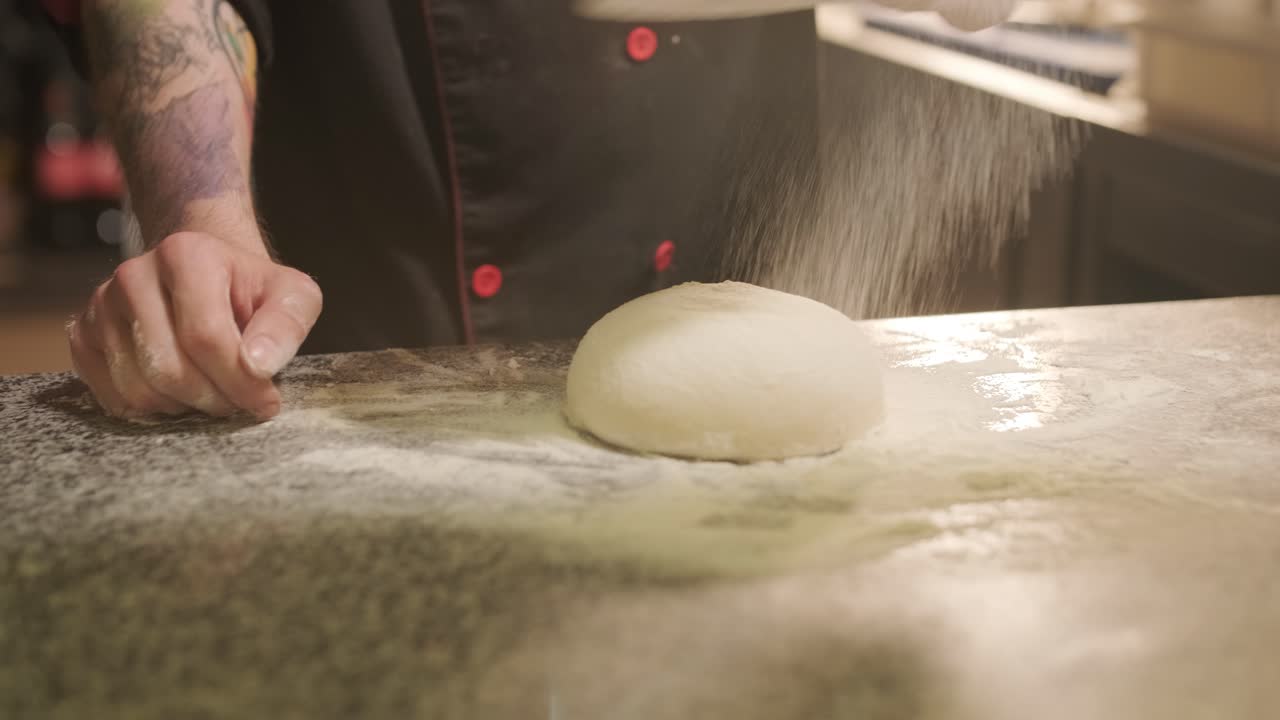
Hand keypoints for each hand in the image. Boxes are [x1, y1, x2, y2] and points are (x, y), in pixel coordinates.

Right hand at [67, 231, 322, 419]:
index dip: (240, 382)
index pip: (205, 338)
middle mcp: (133, 275)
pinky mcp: (83, 335)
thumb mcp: (291, 295)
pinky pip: (113, 396)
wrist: (207, 275)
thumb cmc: (251, 289)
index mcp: (185, 255)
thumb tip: (258, 366)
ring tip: (212, 393)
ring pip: (139, 389)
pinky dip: (151, 410)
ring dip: (184, 407)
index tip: (267, 401)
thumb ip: (286, 325)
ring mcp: (101, 306)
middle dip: (213, 399)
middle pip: (168, 369)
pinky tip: (179, 393)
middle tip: (238, 402)